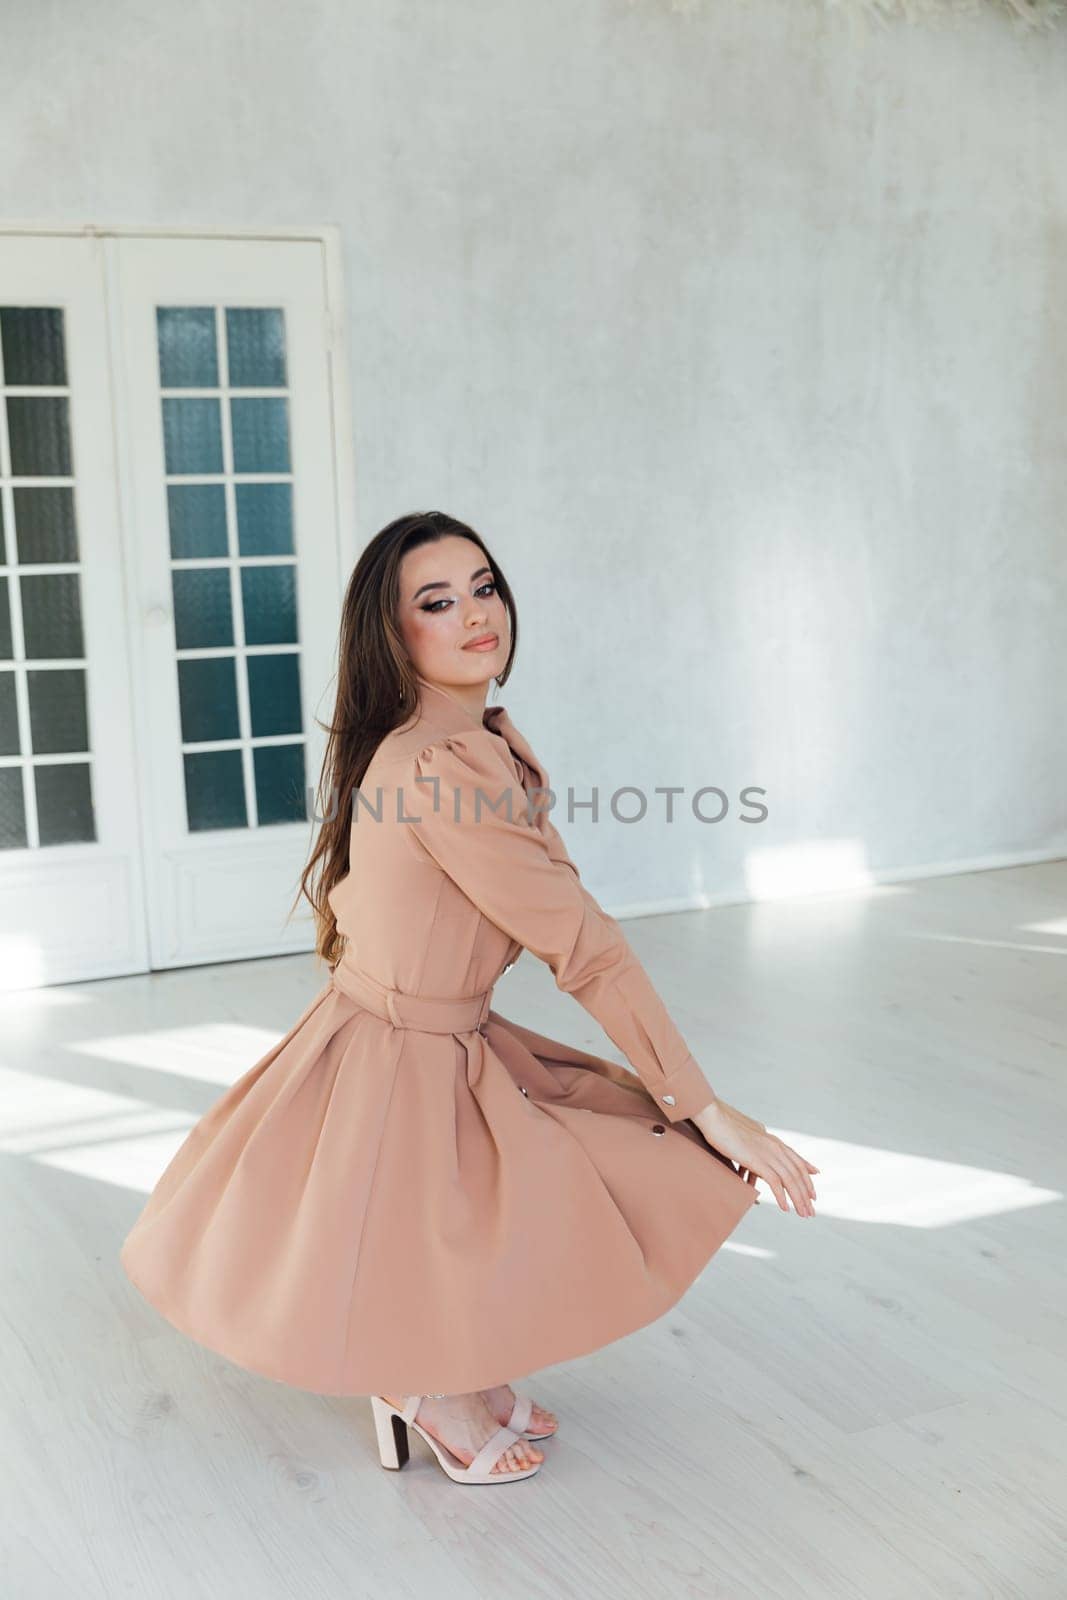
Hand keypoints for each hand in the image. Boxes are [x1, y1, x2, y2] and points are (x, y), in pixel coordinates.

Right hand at [693, 1098, 818, 1216]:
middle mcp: (776, 1147)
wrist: (715, 1118)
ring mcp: (768, 1153)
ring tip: (802, 1214)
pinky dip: (781, 1197)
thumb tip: (755, 1157)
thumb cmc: (725, 1127)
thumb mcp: (748, 1136)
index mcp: (774, 1141)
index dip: (807, 1177)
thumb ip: (757, 1146)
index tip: (812, 1192)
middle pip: (797, 1174)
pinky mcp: (757, 1160)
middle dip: (805, 1194)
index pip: (797, 1161)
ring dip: (798, 1199)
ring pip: (790, 1180)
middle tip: (810, 1211)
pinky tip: (784, 1208)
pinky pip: (775, 1182)